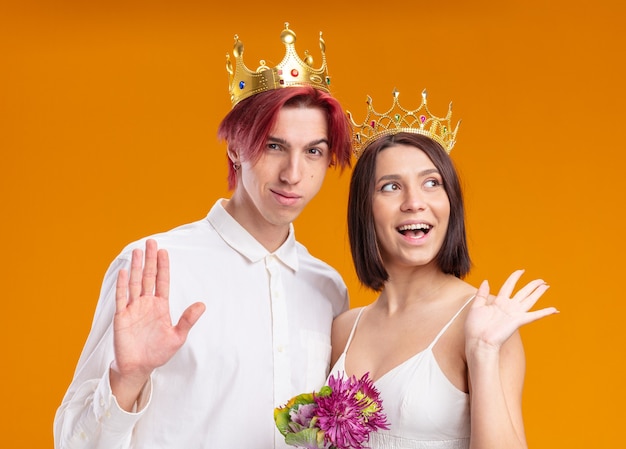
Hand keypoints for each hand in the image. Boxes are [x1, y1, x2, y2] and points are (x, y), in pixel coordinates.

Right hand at [112, 239, 205, 388]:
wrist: (139, 367)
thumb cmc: (158, 352)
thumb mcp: (177, 336)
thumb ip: (188, 320)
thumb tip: (202, 305)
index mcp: (160, 306)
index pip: (162, 281)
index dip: (163, 266)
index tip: (164, 251)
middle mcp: (146, 304)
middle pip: (148, 277)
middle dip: (150, 260)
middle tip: (151, 242)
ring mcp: (133, 309)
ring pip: (135, 283)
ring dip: (135, 267)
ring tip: (137, 251)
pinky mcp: (121, 317)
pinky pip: (122, 298)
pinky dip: (123, 285)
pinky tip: (124, 272)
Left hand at [464, 270, 557, 351]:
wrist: (478, 341)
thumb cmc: (475, 327)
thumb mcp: (476, 307)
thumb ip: (482, 294)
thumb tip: (487, 281)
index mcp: (498, 302)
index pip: (509, 286)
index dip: (515, 277)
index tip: (521, 271)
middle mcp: (508, 307)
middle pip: (523, 292)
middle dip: (532, 285)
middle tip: (542, 280)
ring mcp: (514, 314)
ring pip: (529, 300)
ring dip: (538, 293)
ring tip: (546, 286)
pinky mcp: (518, 321)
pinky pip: (534, 315)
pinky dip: (544, 312)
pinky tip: (554, 310)